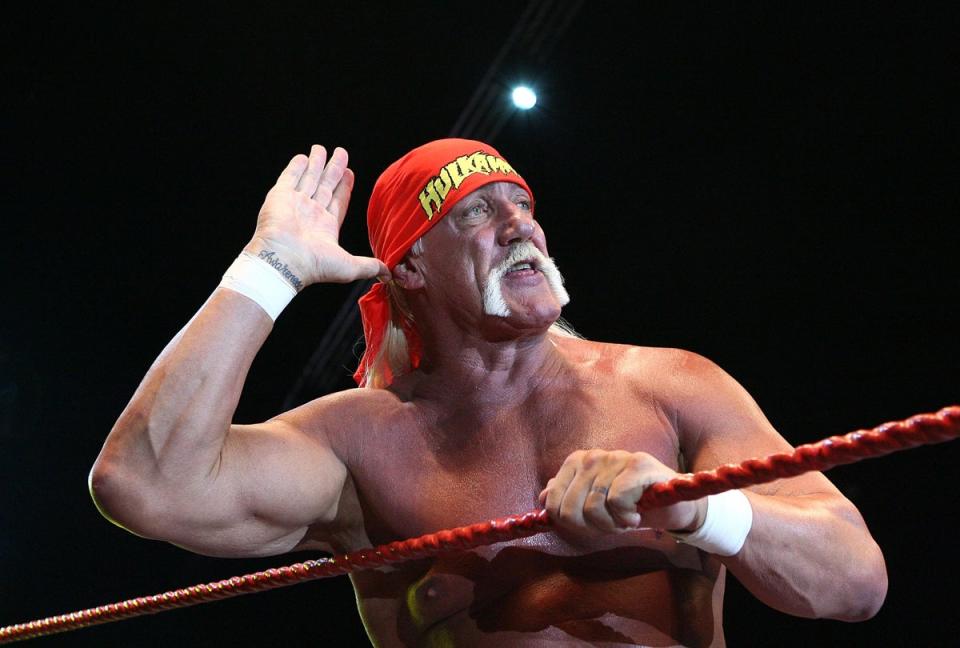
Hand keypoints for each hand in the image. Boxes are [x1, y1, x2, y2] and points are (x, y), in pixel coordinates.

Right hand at [244, 145, 389, 285]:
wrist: (284, 261)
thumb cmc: (314, 265)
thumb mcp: (350, 267)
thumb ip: (369, 266)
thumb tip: (388, 273)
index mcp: (325, 227)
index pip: (338, 201)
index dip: (344, 187)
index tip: (350, 174)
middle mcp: (310, 213)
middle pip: (325, 185)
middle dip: (333, 169)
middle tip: (341, 153)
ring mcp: (295, 204)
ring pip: (309, 178)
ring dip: (316, 163)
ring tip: (321, 148)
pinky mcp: (280, 196)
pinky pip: (289, 177)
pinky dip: (296, 167)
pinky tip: (303, 157)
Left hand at [538, 449, 705, 534]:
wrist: (673, 506)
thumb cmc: (632, 505)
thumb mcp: (594, 505)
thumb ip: (568, 498)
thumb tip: (542, 498)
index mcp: (578, 461)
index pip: (553, 500)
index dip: (569, 522)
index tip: (590, 524)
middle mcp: (594, 455)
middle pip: (570, 507)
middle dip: (590, 526)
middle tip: (612, 524)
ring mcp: (616, 457)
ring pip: (593, 506)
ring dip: (610, 524)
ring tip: (624, 518)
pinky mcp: (639, 465)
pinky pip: (616, 500)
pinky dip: (625, 517)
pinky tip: (636, 514)